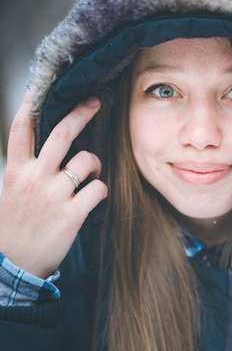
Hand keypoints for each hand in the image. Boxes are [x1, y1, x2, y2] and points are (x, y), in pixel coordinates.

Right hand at [0, 89, 107, 278]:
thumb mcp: (11, 191)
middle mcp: (34, 177)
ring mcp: (53, 195)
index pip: (20, 129)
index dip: (29, 104)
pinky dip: (102, 190)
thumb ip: (26, 170)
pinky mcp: (71, 214)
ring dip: (96, 164)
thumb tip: (45, 152)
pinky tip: (94, 198)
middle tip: (95, 103)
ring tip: (91, 176)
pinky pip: (99, 188)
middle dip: (81, 113)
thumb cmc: (15, 227)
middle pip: (62, 133)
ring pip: (87, 159)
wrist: (14, 264)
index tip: (39, 87)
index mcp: (16, 170)